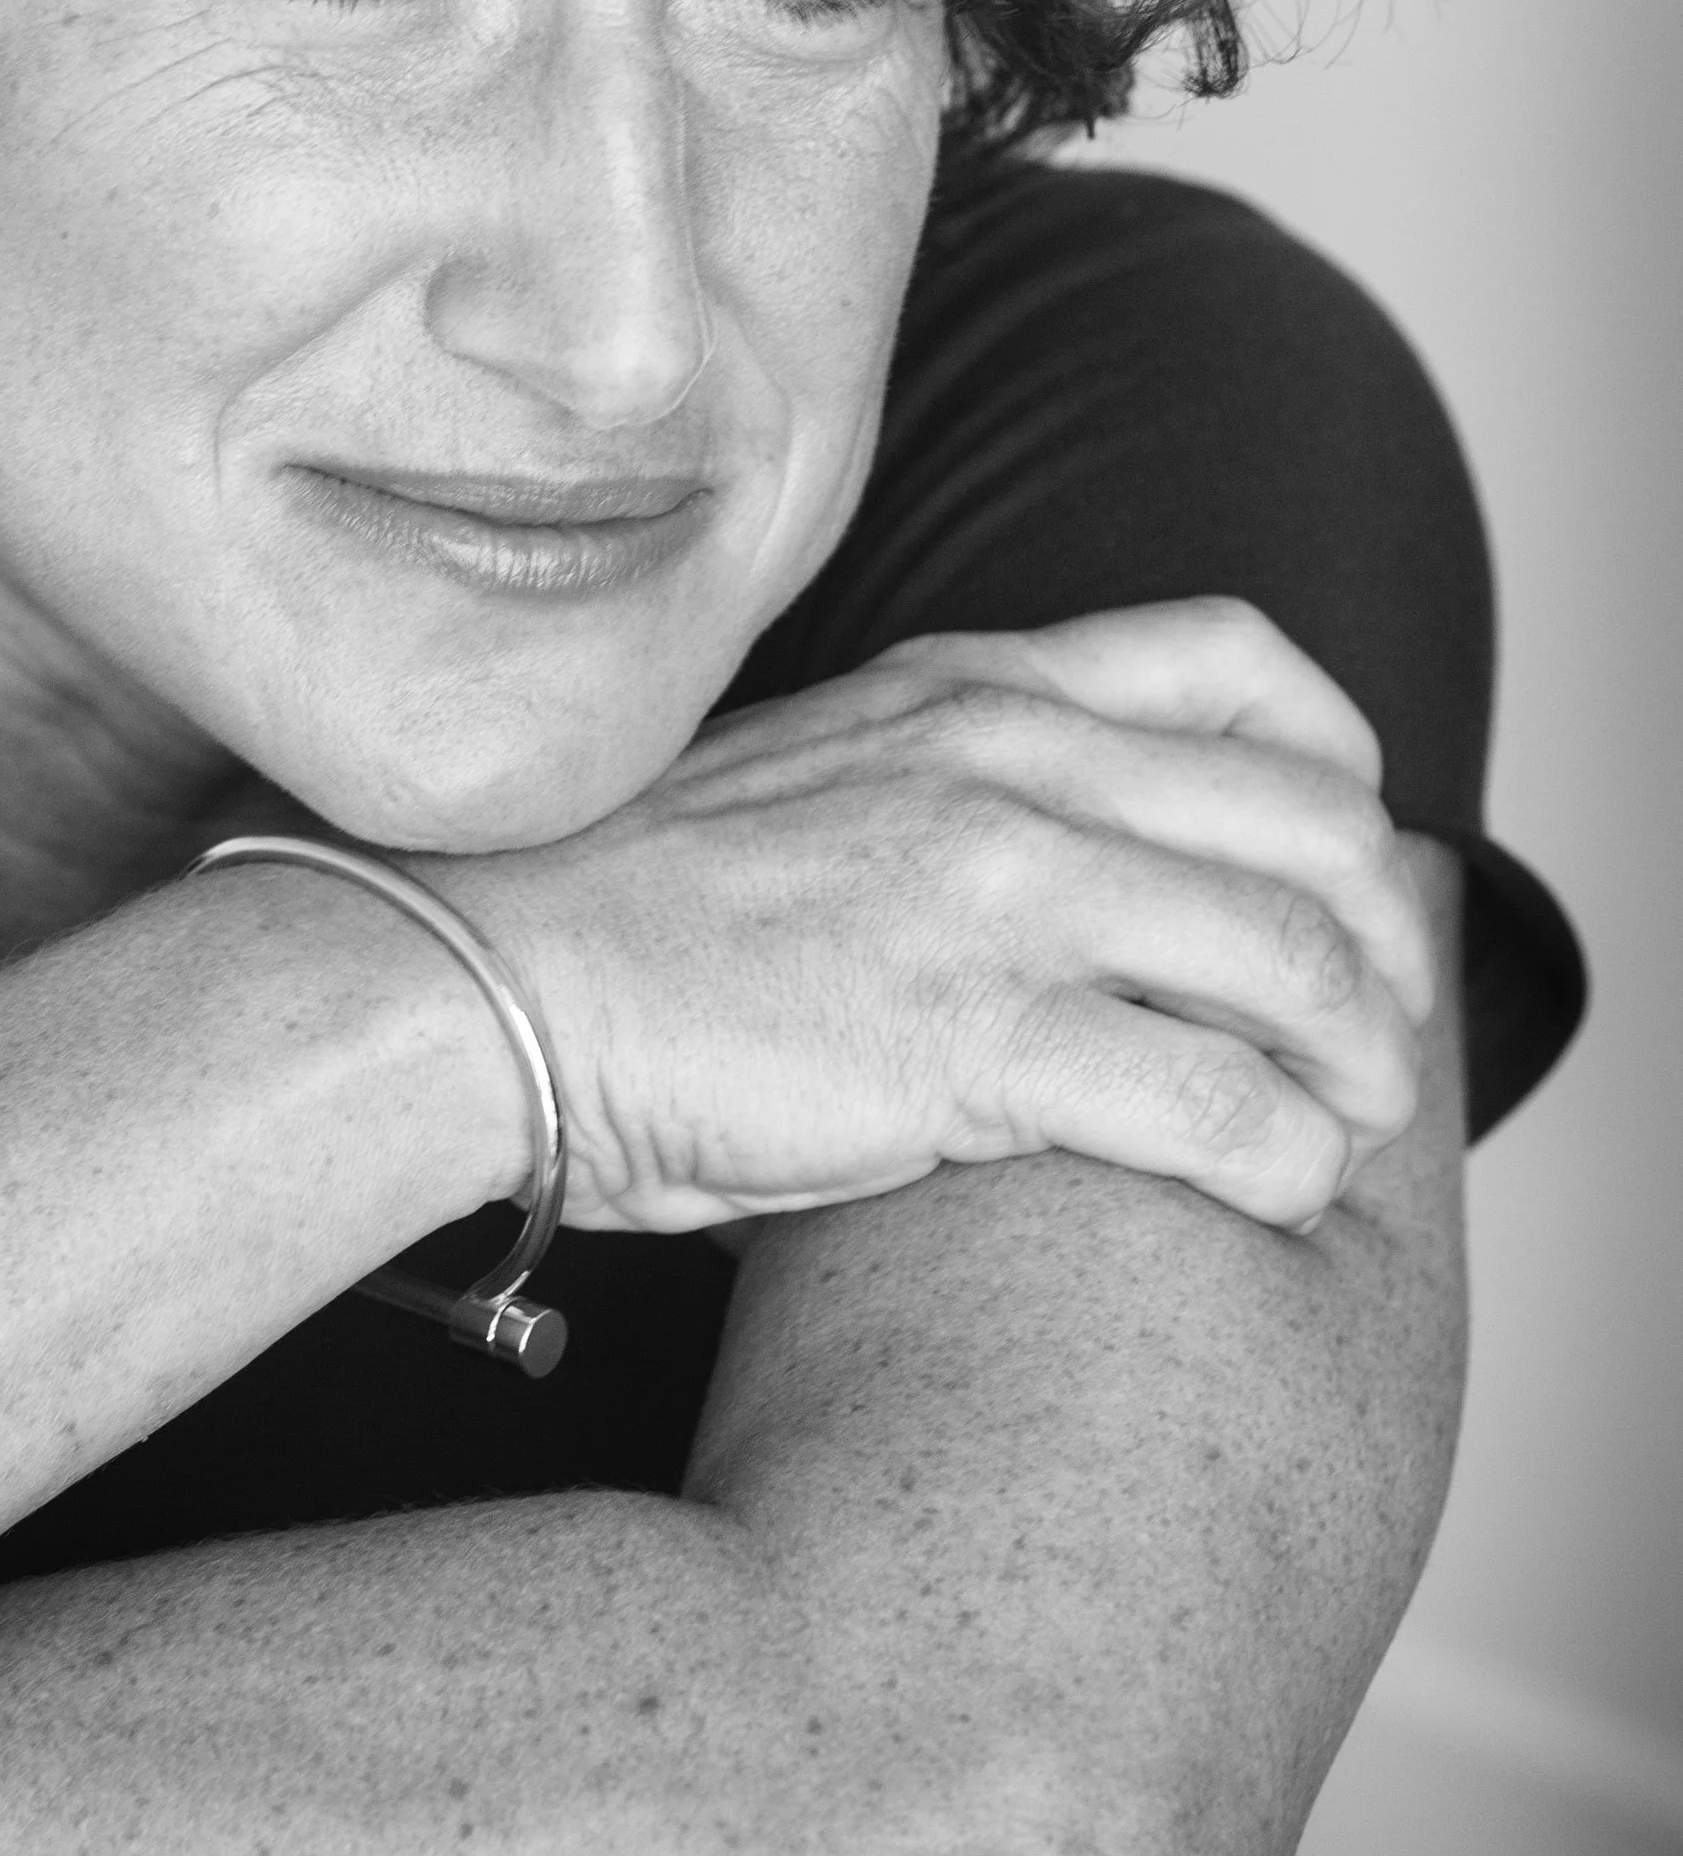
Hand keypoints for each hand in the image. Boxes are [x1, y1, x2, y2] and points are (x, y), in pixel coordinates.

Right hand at [426, 598, 1435, 1238]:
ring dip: (1357, 1067)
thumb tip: (1053, 862)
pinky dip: (1288, 1160)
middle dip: (1380, 943)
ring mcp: (996, 894)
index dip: (1338, 765)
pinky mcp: (972, 1040)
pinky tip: (1272, 1194)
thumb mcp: (807, 774)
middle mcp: (1008, 765)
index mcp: (969, 690)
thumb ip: (943, 781)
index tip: (1339, 861)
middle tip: (1369, 1035)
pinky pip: (1220, 1102)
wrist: (476, 984)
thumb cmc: (619, 915)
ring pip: (1298, 963)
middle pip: (1312, 823)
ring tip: (1342, 1128)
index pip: (1239, 661)